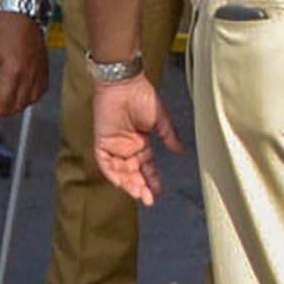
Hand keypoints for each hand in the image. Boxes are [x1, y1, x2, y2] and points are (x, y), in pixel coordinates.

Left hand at [0, 15, 44, 122]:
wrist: (21, 15)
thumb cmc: (3, 31)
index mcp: (13, 70)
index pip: (5, 101)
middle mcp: (29, 74)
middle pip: (19, 104)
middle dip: (6, 112)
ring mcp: (39, 72)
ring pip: (31, 100)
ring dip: (19, 106)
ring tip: (8, 105)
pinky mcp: (45, 68)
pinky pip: (41, 91)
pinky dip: (33, 98)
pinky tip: (24, 96)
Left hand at [92, 69, 183, 204]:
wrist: (124, 83)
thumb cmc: (143, 96)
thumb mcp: (161, 118)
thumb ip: (169, 135)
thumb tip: (180, 151)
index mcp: (141, 143)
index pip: (147, 166)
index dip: (153, 179)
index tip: (158, 192)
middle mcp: (128, 147)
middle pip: (134, 173)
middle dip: (141, 187)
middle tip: (148, 199)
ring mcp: (114, 145)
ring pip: (120, 171)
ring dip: (128, 183)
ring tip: (137, 193)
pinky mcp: (102, 141)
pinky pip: (105, 162)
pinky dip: (112, 173)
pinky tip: (121, 183)